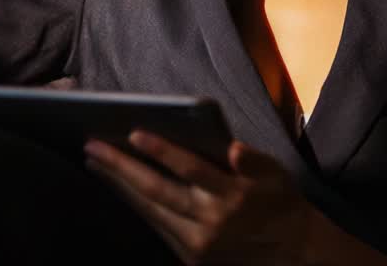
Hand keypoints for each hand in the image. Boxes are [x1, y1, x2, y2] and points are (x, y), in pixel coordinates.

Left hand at [83, 130, 326, 264]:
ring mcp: (198, 243)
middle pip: (158, 191)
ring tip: (95, 163)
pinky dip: (136, 206)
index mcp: (232, 195)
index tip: (134, 133)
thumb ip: (254, 161)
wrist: (294, 255)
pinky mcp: (191, 257)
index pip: (190, 169)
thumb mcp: (278, 176)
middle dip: (122, 168)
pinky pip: (157, 226)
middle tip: (92, 146)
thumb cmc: (281, 204)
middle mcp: (211, 221)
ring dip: (120, 187)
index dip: (162, 151)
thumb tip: (234, 148)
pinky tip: (119, 189)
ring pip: (151, 211)